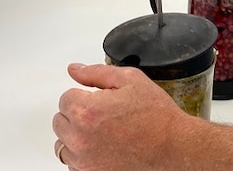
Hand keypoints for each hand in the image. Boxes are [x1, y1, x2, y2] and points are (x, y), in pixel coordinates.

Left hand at [53, 63, 191, 170]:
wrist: (172, 147)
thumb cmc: (156, 116)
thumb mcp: (131, 80)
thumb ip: (97, 72)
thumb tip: (74, 70)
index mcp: (87, 110)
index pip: (66, 97)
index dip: (85, 95)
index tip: (101, 100)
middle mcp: (79, 137)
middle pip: (60, 120)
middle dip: (78, 114)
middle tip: (104, 115)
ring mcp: (83, 160)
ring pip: (62, 143)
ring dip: (76, 135)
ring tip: (102, 132)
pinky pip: (72, 163)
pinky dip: (83, 155)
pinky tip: (103, 147)